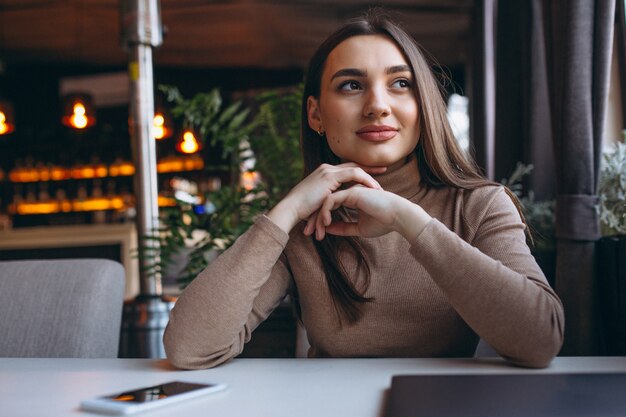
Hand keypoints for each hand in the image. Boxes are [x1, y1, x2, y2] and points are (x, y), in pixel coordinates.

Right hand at [267, 163, 386, 232]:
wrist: (291, 209)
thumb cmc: (301, 211)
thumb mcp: (317, 203)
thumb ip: (328, 201)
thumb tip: (336, 207)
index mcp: (324, 174)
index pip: (346, 169)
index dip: (360, 172)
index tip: (374, 175)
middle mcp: (326, 168)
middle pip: (353, 165)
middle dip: (369, 167)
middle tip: (383, 169)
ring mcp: (328, 171)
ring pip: (355, 169)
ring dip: (370, 176)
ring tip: (380, 184)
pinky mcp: (329, 176)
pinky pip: (353, 174)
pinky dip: (365, 180)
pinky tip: (374, 188)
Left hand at [312, 186, 431, 240]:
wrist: (398, 217)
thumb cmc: (383, 223)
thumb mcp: (358, 228)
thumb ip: (343, 228)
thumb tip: (328, 230)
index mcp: (351, 198)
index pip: (329, 207)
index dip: (320, 220)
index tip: (316, 234)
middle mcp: (348, 192)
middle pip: (324, 203)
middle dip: (314, 218)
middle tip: (308, 233)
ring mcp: (349, 190)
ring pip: (325, 201)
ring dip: (318, 217)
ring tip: (315, 232)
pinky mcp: (351, 192)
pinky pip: (331, 200)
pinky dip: (325, 211)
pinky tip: (325, 223)